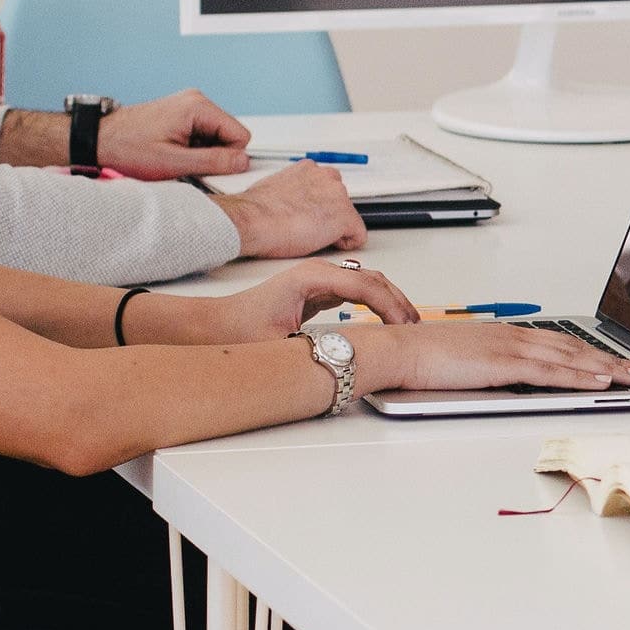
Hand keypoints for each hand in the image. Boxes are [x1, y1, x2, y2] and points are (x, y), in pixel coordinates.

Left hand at [96, 90, 252, 178]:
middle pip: (229, 135)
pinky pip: (202, 135)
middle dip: (214, 155)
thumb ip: (214, 161)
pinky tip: (172, 152)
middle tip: (186, 164)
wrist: (99, 140)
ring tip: (174, 158)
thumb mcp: (174, 162)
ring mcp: (188, 106)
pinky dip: (192, 148)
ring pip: (216, 137)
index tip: (206, 167)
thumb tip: (243, 161)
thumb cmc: (128, 148)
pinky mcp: (181, 114)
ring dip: (201, 153)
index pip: (240, 135)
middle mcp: (196, 101)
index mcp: (198, 107)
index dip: (228, 157)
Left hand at [175, 262, 419, 344]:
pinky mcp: (317, 291)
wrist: (214, 326)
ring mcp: (318, 279)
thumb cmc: (239, 330)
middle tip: (416, 327)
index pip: (365, 286)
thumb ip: (316, 345)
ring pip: (368, 283)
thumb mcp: (280, 343)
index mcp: (311, 277)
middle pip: (373, 279)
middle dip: (398, 302)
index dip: (390, 306)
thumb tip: (349, 356)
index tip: (405, 327)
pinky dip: (376, 303)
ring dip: (390, 301)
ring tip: (407, 324)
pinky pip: (357, 291)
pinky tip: (384, 320)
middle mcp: (318, 273)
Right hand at [214, 162, 366, 258]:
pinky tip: (324, 244)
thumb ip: (292, 191)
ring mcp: (338, 196)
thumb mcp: (274, 188)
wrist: (253, 220)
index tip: (309, 216)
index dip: (319, 206)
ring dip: (335, 229)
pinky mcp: (345, 217)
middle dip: (328, 216)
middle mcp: (327, 177)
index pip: (326, 188)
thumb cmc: (256, 211)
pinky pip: (358, 236)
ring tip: (310, 236)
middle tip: (308, 229)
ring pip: (348, 218)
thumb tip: (291, 202)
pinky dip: (345, 243)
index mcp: (309, 169)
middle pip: (340, 202)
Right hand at [352, 320, 629, 396]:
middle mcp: (514, 336)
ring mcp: (511, 348)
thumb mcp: (465, 362)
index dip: (592, 354)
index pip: (560, 344)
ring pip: (572, 358)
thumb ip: (490, 369)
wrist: (396, 350)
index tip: (615, 363)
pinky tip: (602, 381)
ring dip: (608, 368)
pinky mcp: (504, 364)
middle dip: (612, 360)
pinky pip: (552, 372)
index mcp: (505, 335)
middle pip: (575, 348)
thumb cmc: (421, 358)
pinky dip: (580, 376)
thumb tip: (505, 383)